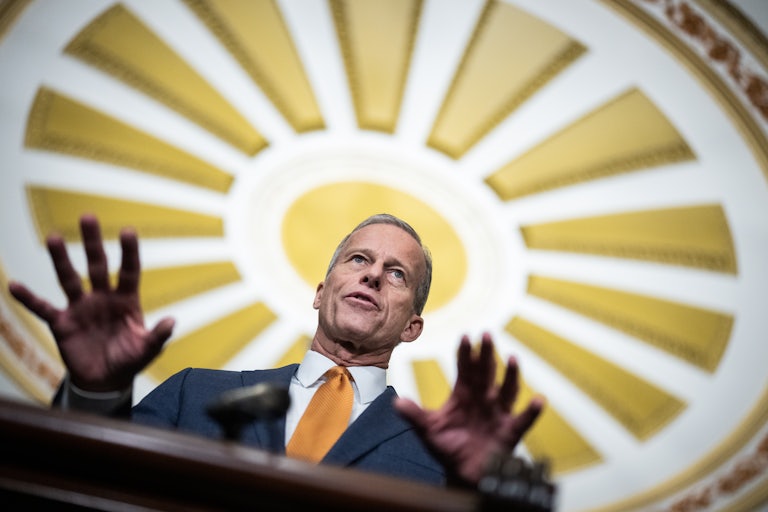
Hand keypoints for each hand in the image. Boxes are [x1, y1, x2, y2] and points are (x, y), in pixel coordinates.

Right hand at [8, 215, 173, 391]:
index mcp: (126, 300)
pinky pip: (42, 308)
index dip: (128, 252)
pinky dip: (29, 298)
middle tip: (88, 217)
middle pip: (97, 265)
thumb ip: (158, 336)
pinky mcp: (62, 323)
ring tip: (54, 238)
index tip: (127, 231)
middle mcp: (102, 298)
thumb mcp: (147, 350)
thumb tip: (172, 322)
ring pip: (69, 279)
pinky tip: (14, 286)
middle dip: (93, 242)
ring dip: (61, 259)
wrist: (105, 381)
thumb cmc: (129, 360)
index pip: (129, 271)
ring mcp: (81, 308)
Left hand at [394, 332, 543, 485]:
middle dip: (486, 354)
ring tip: (512, 359)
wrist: (462, 473)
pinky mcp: (509, 431)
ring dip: (510, 375)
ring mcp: (498, 413)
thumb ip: (414, 415)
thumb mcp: (428, 430)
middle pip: (486, 372)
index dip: (465, 353)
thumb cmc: (447, 447)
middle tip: (487, 335)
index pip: (465, 369)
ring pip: (506, 390)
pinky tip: (538, 400)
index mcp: (463, 394)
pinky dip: (531, 411)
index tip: (465, 336)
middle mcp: (483, 398)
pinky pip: (523, 420)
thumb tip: (396, 401)